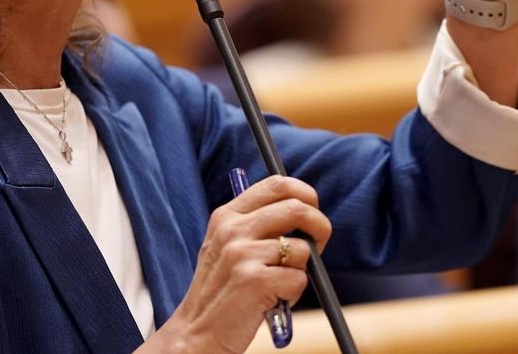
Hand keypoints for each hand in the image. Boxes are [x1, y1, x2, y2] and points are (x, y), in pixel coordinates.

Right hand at [143, 176, 331, 353]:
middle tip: (318, 245)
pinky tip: (272, 300)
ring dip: (300, 270)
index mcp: (226, 216)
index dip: (304, 193)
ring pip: (302, 249)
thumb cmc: (223, 289)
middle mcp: (232, 230)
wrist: (198, 333)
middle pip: (297, 208)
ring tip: (277, 284)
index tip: (313, 208)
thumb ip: (257, 222)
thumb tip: (305, 207)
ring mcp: (241, 254)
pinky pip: (299, 278)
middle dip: (319, 227)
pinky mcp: (254, 281)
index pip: (276, 184)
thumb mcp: (227, 245)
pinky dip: (293, 293)